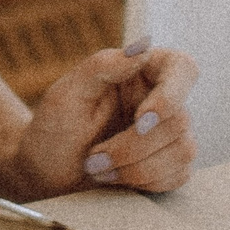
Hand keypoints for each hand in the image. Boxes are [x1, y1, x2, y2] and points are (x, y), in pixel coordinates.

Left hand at [15, 43, 198, 195]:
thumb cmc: (53, 130)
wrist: (46, 175)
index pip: (182, 68)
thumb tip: (141, 47)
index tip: (141, 120)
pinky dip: (145, 182)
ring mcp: (168, 134)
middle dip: (134, 146)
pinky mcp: (169, 164)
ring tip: (99, 169)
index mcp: (141, 71)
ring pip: (183, 151)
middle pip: (179, 120)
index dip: (171, 96)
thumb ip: (102, 65)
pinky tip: (116, 179)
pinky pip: (179, 175)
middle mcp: (159, 99)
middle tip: (94, 157)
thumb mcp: (67, 94)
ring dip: (137, 168)